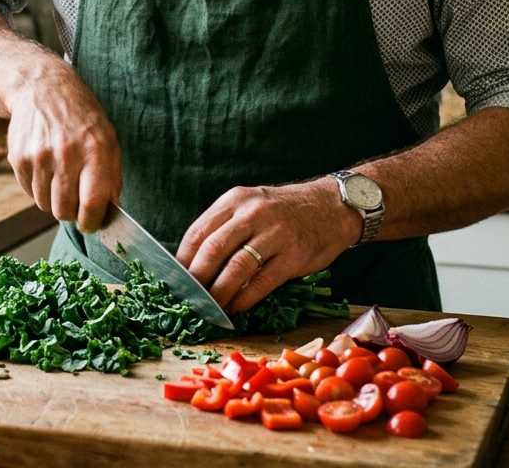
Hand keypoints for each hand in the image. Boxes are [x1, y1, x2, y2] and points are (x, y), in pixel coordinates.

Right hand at [5, 65, 120, 232]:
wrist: (43, 89)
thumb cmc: (82, 117)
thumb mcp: (108, 139)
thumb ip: (113, 177)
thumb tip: (113, 210)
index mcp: (94, 149)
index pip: (92, 202)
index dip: (92, 222)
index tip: (92, 224)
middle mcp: (65, 154)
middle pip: (65, 211)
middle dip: (73, 213)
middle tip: (76, 200)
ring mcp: (38, 156)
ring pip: (46, 206)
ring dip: (55, 201)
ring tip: (61, 178)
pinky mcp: (19, 158)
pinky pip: (30, 193)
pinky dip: (39, 189)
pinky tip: (46, 169)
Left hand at [176, 180, 362, 313]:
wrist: (333, 206)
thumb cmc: (285, 212)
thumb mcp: (251, 205)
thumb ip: (225, 227)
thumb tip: (194, 263)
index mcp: (235, 200)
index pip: (197, 232)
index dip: (183, 261)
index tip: (175, 280)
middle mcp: (252, 213)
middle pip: (212, 251)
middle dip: (196, 280)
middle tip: (189, 299)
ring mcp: (275, 234)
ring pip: (235, 268)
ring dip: (218, 293)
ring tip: (210, 307)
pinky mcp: (294, 255)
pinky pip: (262, 282)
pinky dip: (245, 298)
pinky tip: (236, 307)